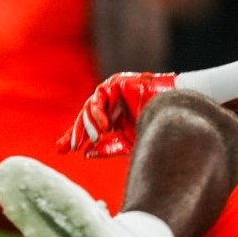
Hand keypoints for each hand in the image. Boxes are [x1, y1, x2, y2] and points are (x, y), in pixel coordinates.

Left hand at [57, 72, 176, 157]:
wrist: (176, 112)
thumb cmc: (157, 128)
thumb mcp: (128, 143)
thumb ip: (107, 147)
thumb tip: (86, 153)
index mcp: (113, 120)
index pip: (89, 129)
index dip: (75, 137)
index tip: (61, 150)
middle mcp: (110, 106)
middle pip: (85, 119)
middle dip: (75, 133)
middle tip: (70, 148)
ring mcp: (112, 93)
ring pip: (89, 109)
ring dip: (88, 126)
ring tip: (91, 141)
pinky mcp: (115, 83)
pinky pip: (98, 98)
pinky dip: (97, 114)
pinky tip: (103, 128)